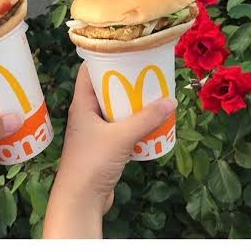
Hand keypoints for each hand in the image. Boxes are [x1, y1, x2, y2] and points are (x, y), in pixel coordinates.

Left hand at [43, 62, 176, 238]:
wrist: (80, 200)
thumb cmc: (92, 163)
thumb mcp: (121, 137)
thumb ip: (146, 119)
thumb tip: (171, 101)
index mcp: (81, 105)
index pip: (88, 72)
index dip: (104, 58)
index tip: (126, 51)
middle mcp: (85, 116)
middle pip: (105, 90)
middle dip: (125, 82)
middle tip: (148, 74)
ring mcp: (94, 133)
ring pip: (114, 111)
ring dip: (132, 105)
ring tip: (154, 96)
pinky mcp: (103, 149)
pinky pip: (120, 130)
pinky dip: (134, 125)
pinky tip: (151, 124)